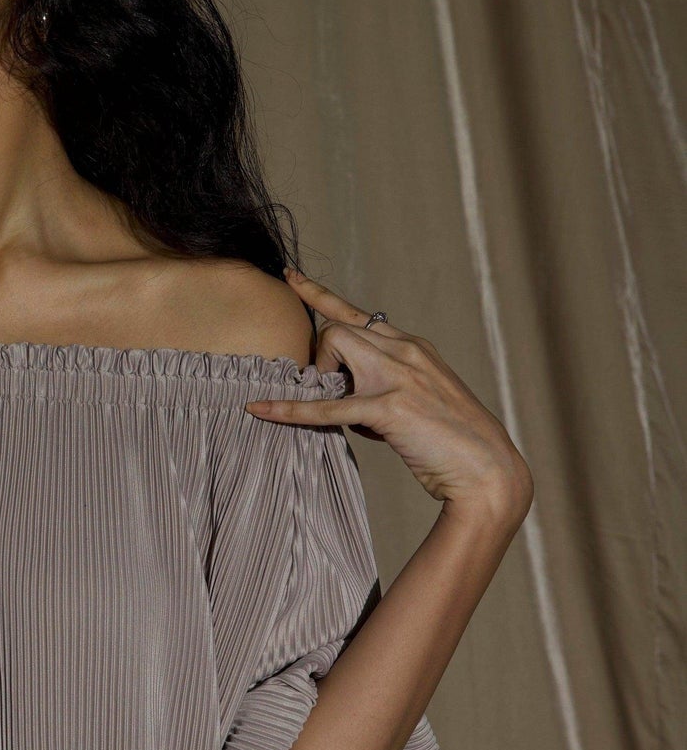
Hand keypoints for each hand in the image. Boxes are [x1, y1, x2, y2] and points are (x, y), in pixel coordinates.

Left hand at [244, 266, 533, 521]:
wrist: (489, 472)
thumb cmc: (453, 445)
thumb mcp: (420, 401)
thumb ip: (384, 388)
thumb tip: (343, 398)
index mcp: (414, 347)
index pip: (358, 312)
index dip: (319, 294)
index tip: (291, 277)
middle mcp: (406, 350)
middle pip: (337, 327)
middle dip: (319, 359)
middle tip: (325, 394)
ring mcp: (400, 375)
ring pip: (332, 345)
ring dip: (319, 377)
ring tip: (337, 412)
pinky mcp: (391, 407)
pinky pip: (326, 405)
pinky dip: (289, 409)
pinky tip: (260, 410)